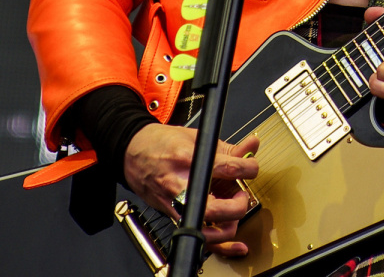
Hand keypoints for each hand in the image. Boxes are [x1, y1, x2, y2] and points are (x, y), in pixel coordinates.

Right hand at [122, 124, 260, 256]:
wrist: (132, 153)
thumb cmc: (161, 144)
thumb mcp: (196, 138)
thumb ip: (227, 147)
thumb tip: (251, 146)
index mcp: (189, 160)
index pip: (228, 168)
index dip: (248, 168)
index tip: (251, 167)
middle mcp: (181, 186)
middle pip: (218, 209)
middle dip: (239, 204)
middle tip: (241, 193)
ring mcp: (176, 205)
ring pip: (208, 231)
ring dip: (230, 225)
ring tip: (234, 211)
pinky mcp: (174, 216)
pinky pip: (199, 237)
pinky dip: (220, 245)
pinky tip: (236, 244)